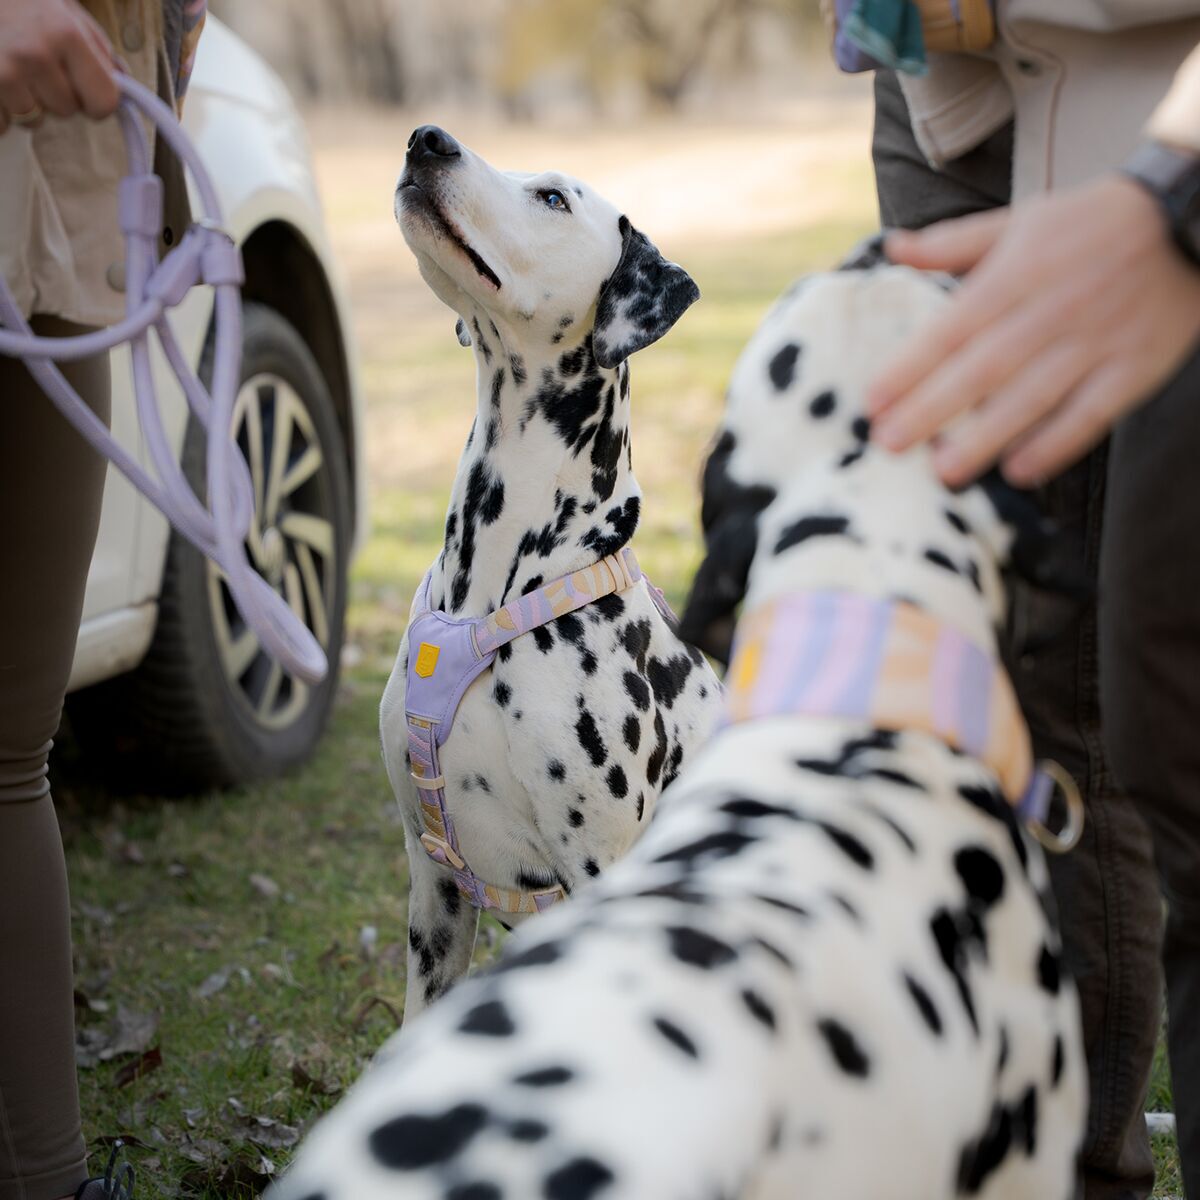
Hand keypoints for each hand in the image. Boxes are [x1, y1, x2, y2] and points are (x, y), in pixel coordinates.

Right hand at [0, 0, 118, 133]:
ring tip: (9, 65)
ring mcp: (2, 73)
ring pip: (34, 120)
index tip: (84, 87)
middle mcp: (34, 55)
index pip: (104, 104)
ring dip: (26, 102)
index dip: (96, 99)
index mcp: (65, 35)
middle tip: (34, 62)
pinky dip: (0, 110)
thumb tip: (124, 90)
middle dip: (56, 94)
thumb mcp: (65, 10)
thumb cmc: (22, 1)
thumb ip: (98, 51)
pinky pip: (2, 125)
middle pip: (67, 112)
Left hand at [867, 175, 1199, 485]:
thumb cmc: (1089, 224)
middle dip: (932, 409)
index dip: (911, 366)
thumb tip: (893, 247)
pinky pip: (1092, 412)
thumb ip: (953, 243)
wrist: (1190, 215)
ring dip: (987, 437)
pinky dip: (1058, 442)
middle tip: (889, 445)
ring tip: (944, 471)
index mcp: (1017, 274)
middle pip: (984, 368)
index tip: (872, 401)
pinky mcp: (1134, 368)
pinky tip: (1021, 470)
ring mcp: (1096, 342)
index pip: (953, 328)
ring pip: (1033, 396)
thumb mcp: (1021, 220)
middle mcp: (1052, 310)